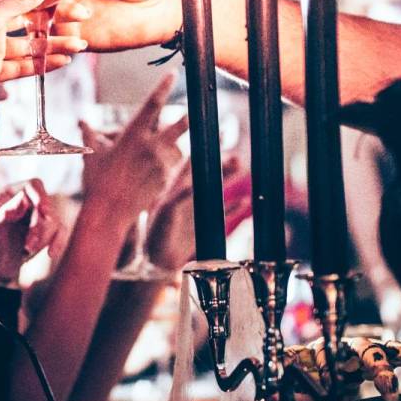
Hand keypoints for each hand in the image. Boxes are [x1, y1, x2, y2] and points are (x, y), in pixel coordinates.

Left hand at [0, 179, 60, 285]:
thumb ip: (4, 215)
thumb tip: (22, 197)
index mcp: (7, 195)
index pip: (32, 186)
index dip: (40, 196)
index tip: (43, 210)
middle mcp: (22, 202)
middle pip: (45, 205)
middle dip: (39, 227)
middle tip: (28, 247)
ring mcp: (34, 217)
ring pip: (53, 220)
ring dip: (44, 238)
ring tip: (27, 252)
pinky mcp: (43, 231)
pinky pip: (59, 231)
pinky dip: (58, 242)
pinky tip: (50, 254)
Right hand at [78, 75, 189, 222]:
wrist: (108, 212)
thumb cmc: (96, 181)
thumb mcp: (91, 154)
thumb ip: (90, 133)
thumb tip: (81, 120)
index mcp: (133, 134)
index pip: (153, 103)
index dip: (164, 86)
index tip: (174, 74)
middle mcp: (151, 146)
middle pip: (181, 125)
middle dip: (190, 117)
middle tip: (196, 111)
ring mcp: (161, 163)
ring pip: (178, 150)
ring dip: (173, 149)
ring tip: (157, 155)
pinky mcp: (166, 180)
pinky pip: (173, 168)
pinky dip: (167, 167)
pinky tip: (154, 173)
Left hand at [143, 153, 241, 269]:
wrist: (158, 262)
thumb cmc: (155, 236)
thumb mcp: (164, 215)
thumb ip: (177, 199)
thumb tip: (190, 186)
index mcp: (175, 191)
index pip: (190, 166)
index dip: (201, 152)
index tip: (212, 138)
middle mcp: (188, 198)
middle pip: (207, 175)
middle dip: (220, 164)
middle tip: (234, 154)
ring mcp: (198, 211)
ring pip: (217, 191)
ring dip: (228, 179)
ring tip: (240, 166)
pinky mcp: (205, 227)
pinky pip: (223, 214)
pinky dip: (234, 208)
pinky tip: (246, 201)